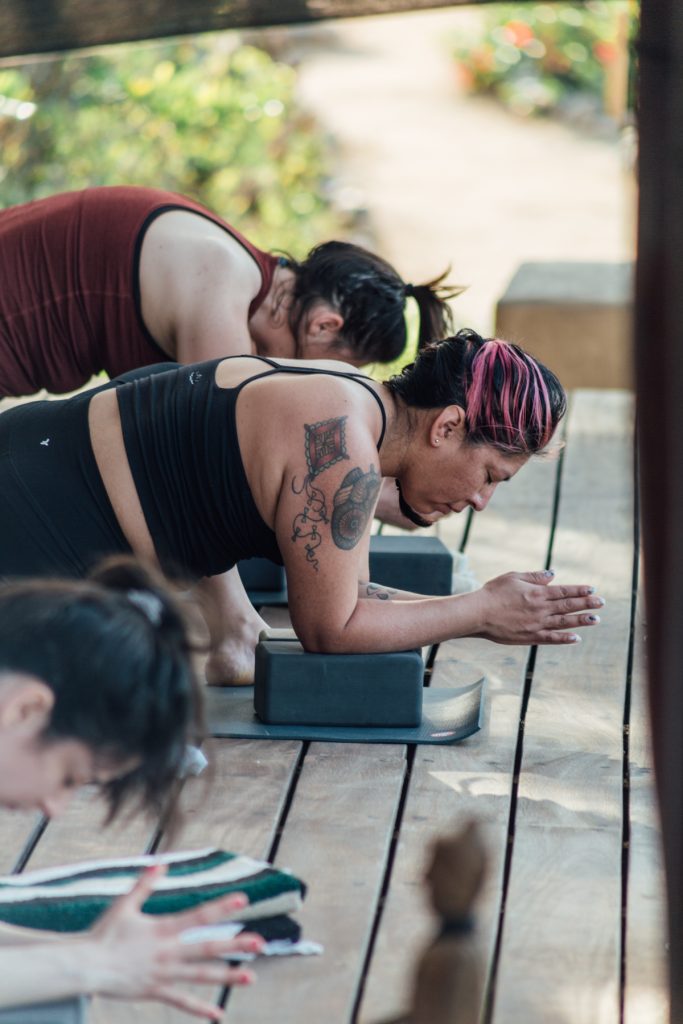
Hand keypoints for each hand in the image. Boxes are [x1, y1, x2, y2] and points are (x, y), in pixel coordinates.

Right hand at [88, 864, 263, 1018]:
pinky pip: (181, 1002)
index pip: (198, 916)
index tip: (243, 900)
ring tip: (251, 978)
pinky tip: (218, 1014)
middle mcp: (168, 952)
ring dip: (227, 976)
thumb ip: (145, 884)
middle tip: (260, 943)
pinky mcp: (156, 991)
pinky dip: (200, 1008)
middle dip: (235, 945)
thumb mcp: (125, 904)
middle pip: (207, 947)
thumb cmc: (105, 933)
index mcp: (163, 929)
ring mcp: (164, 974)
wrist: (87, 966)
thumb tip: (162, 862)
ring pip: (201, 976)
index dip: (221, 907)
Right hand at [475, 570, 603, 644]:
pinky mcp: (530, 637)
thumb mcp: (513, 577)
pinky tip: (576, 638)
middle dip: (587, 604)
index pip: (564, 590)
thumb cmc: (493, 592)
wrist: (478, 613)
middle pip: (568, 605)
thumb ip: (534, 576)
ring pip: (564, 622)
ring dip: (581, 620)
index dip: (579, 590)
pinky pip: (552, 638)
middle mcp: (541, 608)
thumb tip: (553, 575)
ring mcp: (537, 624)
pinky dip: (565, 638)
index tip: (592, 589)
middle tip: (602, 603)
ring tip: (596, 619)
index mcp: (537, 592)